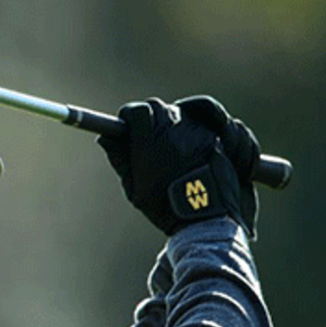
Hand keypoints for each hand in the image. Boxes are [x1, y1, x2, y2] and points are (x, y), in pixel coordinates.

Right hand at [96, 96, 258, 237]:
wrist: (208, 217)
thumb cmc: (166, 205)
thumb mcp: (134, 186)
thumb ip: (120, 157)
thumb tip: (106, 137)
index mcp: (150, 132)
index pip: (135, 110)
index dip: (129, 120)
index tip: (126, 131)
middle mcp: (176, 122)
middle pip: (158, 109)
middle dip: (151, 122)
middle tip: (149, 146)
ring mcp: (199, 127)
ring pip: (182, 116)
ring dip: (175, 130)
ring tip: (175, 157)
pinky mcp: (219, 135)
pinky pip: (204, 126)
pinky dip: (197, 136)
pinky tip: (195, 157)